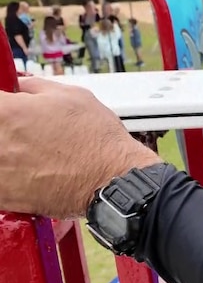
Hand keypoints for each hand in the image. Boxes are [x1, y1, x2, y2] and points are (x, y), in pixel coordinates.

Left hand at [0, 78, 161, 218]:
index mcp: (6, 112)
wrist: (112, 180)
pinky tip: (30, 170)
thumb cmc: (98, 141)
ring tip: (32, 152)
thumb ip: (34, 86)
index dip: (5, 104)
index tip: (11, 107)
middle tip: (24, 130)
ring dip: (8, 151)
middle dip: (8, 128)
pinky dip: (9, 174)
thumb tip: (20, 85)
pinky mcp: (3, 197)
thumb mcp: (72, 95)